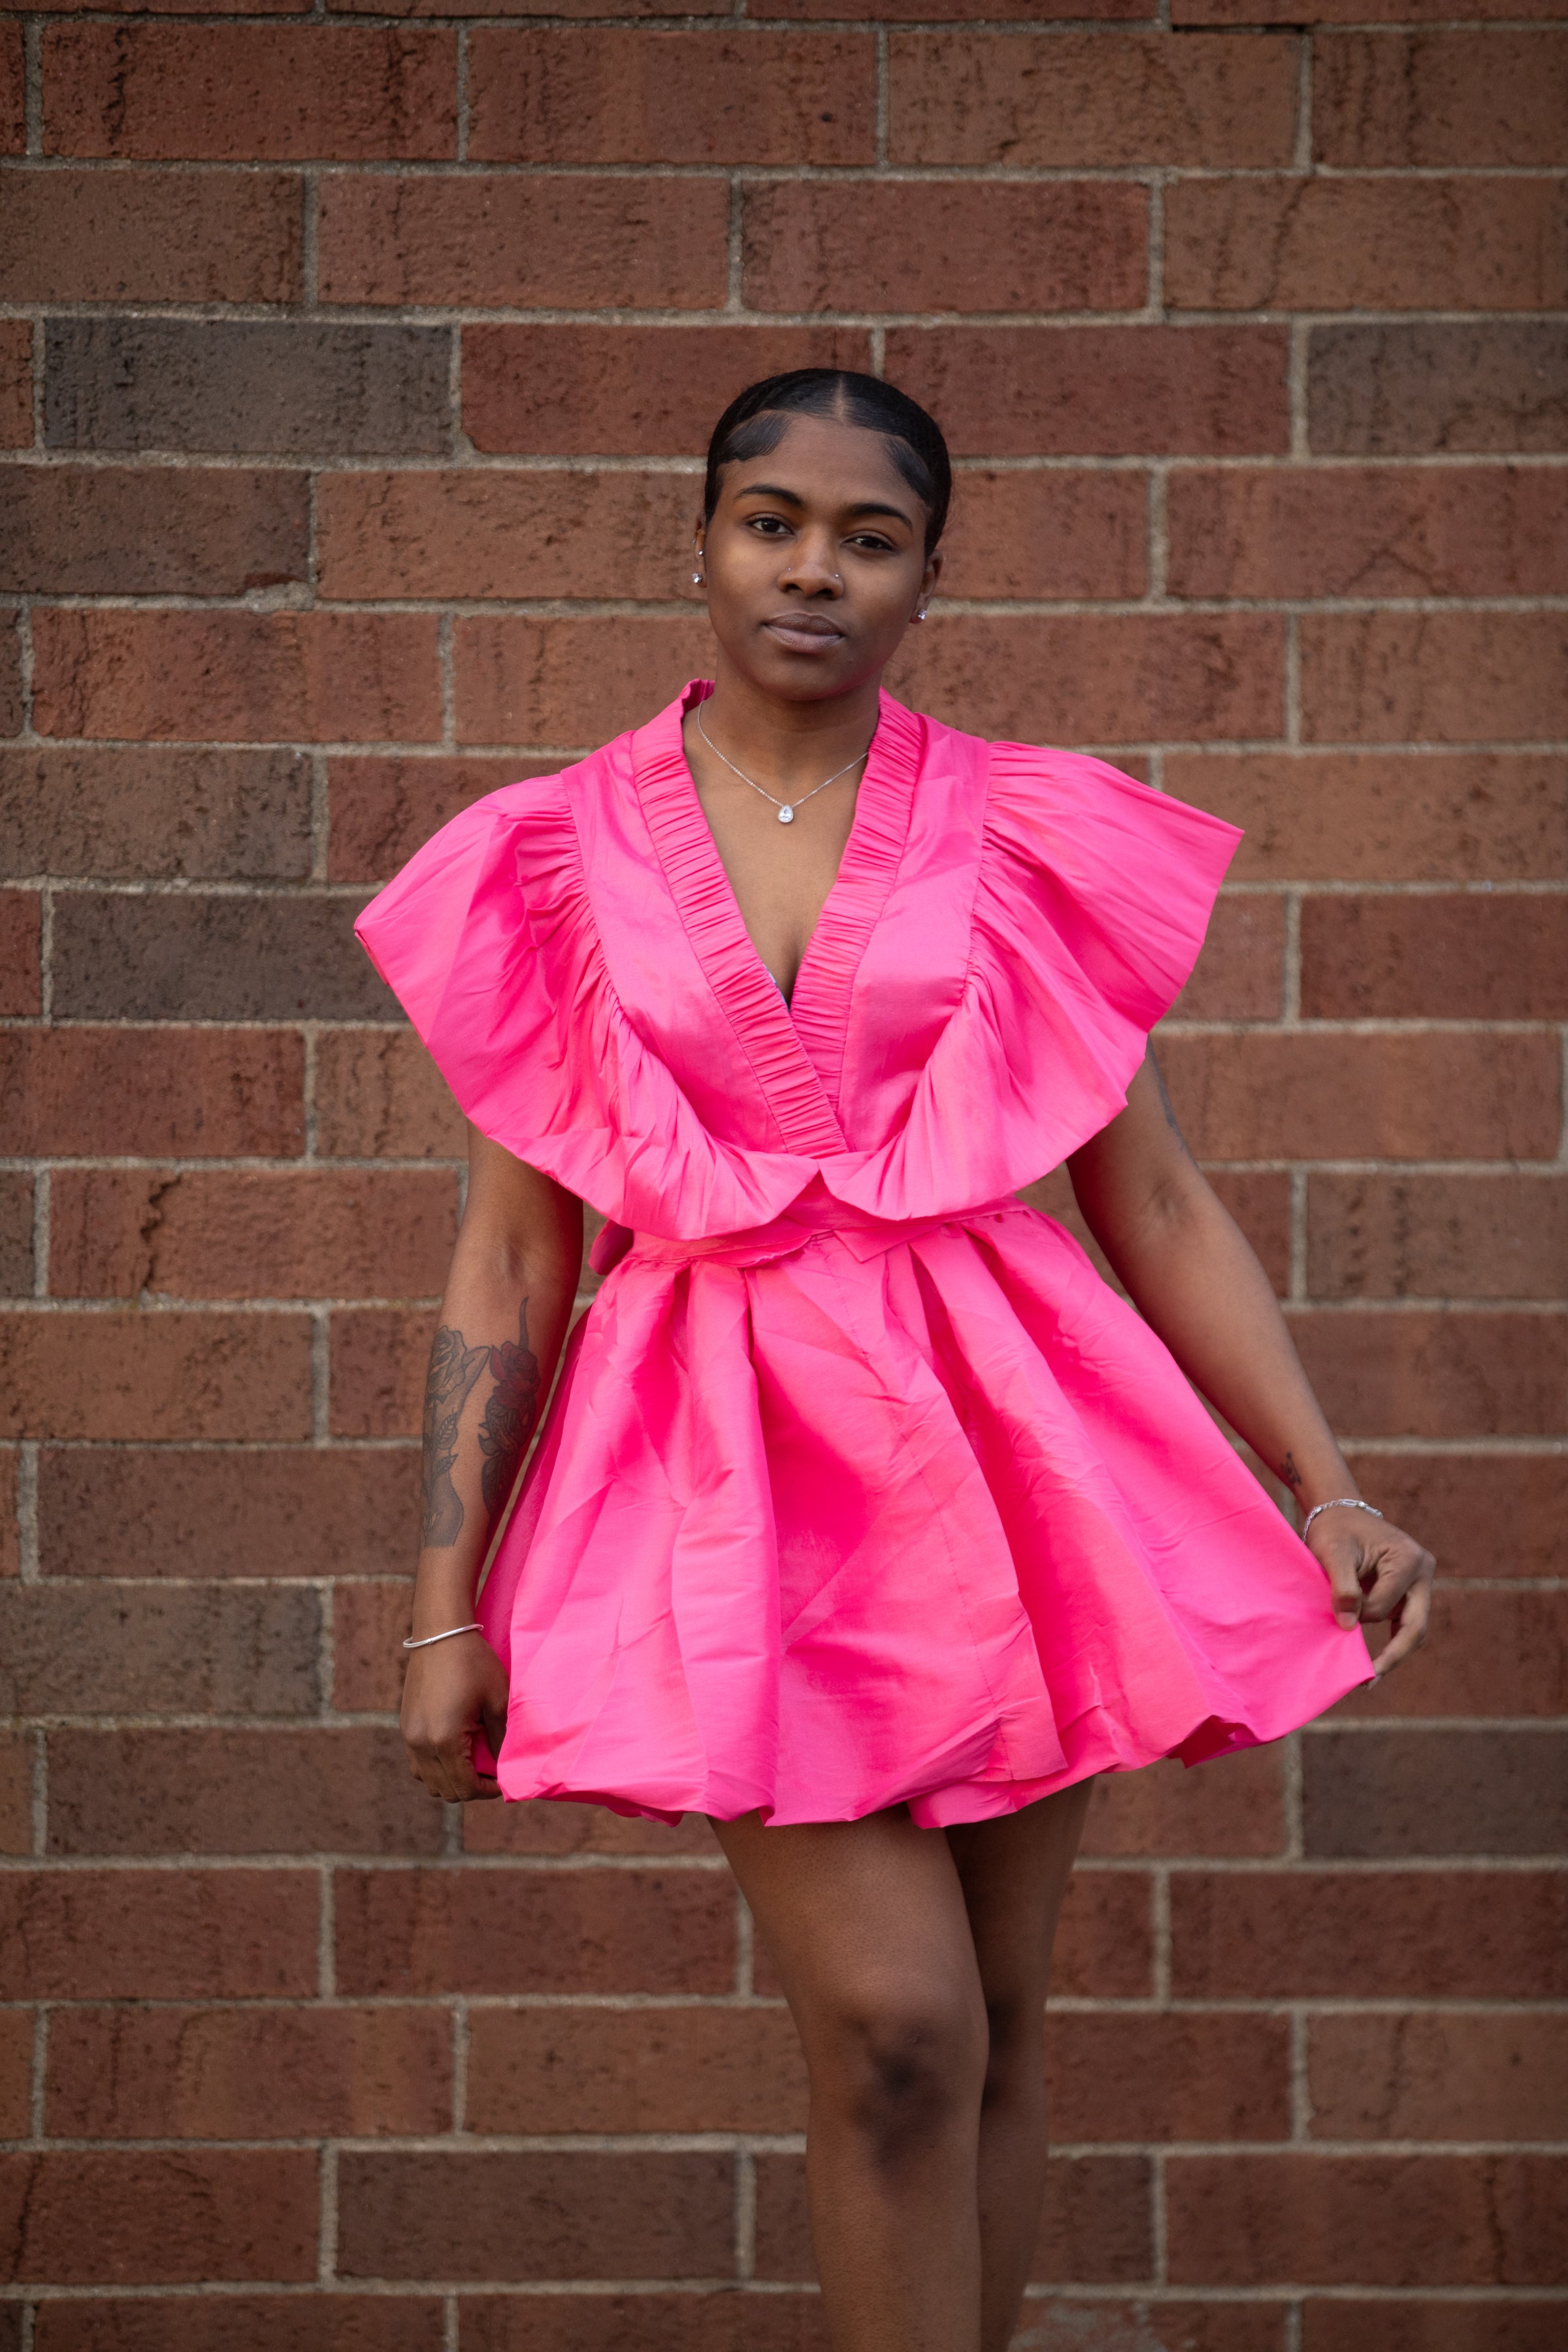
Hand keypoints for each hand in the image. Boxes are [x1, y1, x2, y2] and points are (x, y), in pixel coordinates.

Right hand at [401, 1630, 509, 1800]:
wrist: (441, 1633)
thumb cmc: (474, 1663)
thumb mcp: (496, 1700)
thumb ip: (500, 1738)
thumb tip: (504, 1766)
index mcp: (444, 1740)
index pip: (464, 1788)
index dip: (487, 1791)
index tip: (503, 1782)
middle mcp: (421, 1744)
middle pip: (445, 1790)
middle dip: (471, 1788)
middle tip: (491, 1774)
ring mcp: (409, 1736)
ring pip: (427, 1781)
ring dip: (451, 1780)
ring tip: (473, 1764)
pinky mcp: (406, 1726)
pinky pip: (418, 1763)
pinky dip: (436, 1767)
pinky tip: (455, 1751)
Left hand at [1306, 1507, 1435, 1678]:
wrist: (1339, 1514)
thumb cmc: (1335, 1531)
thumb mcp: (1332, 1553)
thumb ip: (1342, 1588)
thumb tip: (1348, 1627)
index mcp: (1408, 1561)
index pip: (1385, 1606)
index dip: (1359, 1615)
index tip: (1337, 1612)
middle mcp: (1423, 1572)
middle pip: (1415, 1626)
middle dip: (1393, 1654)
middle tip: (1370, 1680)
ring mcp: (1419, 1583)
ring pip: (1413, 1628)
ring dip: (1394, 1651)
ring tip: (1372, 1678)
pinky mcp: (1410, 1592)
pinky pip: (1405, 1623)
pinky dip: (1392, 1641)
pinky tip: (1378, 1664)